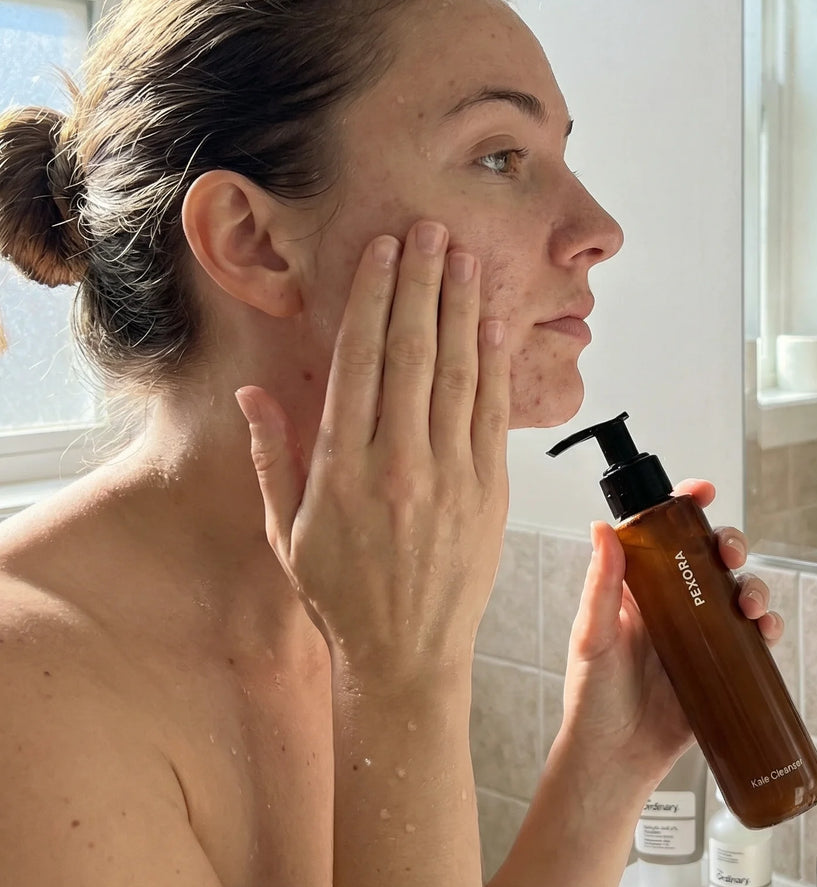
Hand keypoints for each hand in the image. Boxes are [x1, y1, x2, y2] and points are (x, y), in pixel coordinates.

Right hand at [233, 222, 510, 676]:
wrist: (407, 655)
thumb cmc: (340, 594)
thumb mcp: (288, 531)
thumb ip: (274, 457)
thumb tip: (252, 392)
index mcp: (344, 469)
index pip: (361, 362)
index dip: (373, 299)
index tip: (383, 253)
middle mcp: (399, 464)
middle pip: (412, 353)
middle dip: (422, 285)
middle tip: (431, 230)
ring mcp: (451, 476)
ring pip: (457, 373)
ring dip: (461, 310)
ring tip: (465, 258)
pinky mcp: (490, 491)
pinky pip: (492, 414)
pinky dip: (494, 364)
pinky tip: (493, 323)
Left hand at [556, 479, 783, 786]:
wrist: (617, 760)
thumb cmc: (593, 699)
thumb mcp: (592, 637)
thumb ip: (600, 585)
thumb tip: (600, 528)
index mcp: (638, 588)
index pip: (663, 535)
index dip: (685, 507)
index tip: (700, 493)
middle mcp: (673, 604)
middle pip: (711, 557)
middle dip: (729, 544)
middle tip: (729, 554)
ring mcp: (700, 634)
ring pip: (737, 592)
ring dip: (753, 586)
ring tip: (749, 604)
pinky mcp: (721, 666)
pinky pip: (751, 637)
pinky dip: (766, 626)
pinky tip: (765, 630)